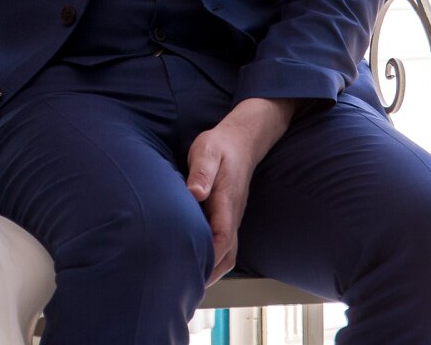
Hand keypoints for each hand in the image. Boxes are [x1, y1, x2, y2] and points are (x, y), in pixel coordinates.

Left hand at [184, 98, 297, 283]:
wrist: (243, 140)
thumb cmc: (220, 145)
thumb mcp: (207, 152)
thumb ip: (201, 172)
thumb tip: (194, 192)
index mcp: (226, 202)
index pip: (221, 238)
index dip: (209, 259)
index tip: (193, 275)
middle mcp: (232, 215)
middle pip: (227, 255)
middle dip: (210, 275)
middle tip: (187, 292)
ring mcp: (232, 217)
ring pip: (228, 253)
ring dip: (213, 270)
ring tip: (190, 285)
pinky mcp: (228, 216)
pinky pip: (224, 244)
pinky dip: (214, 259)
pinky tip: (197, 264)